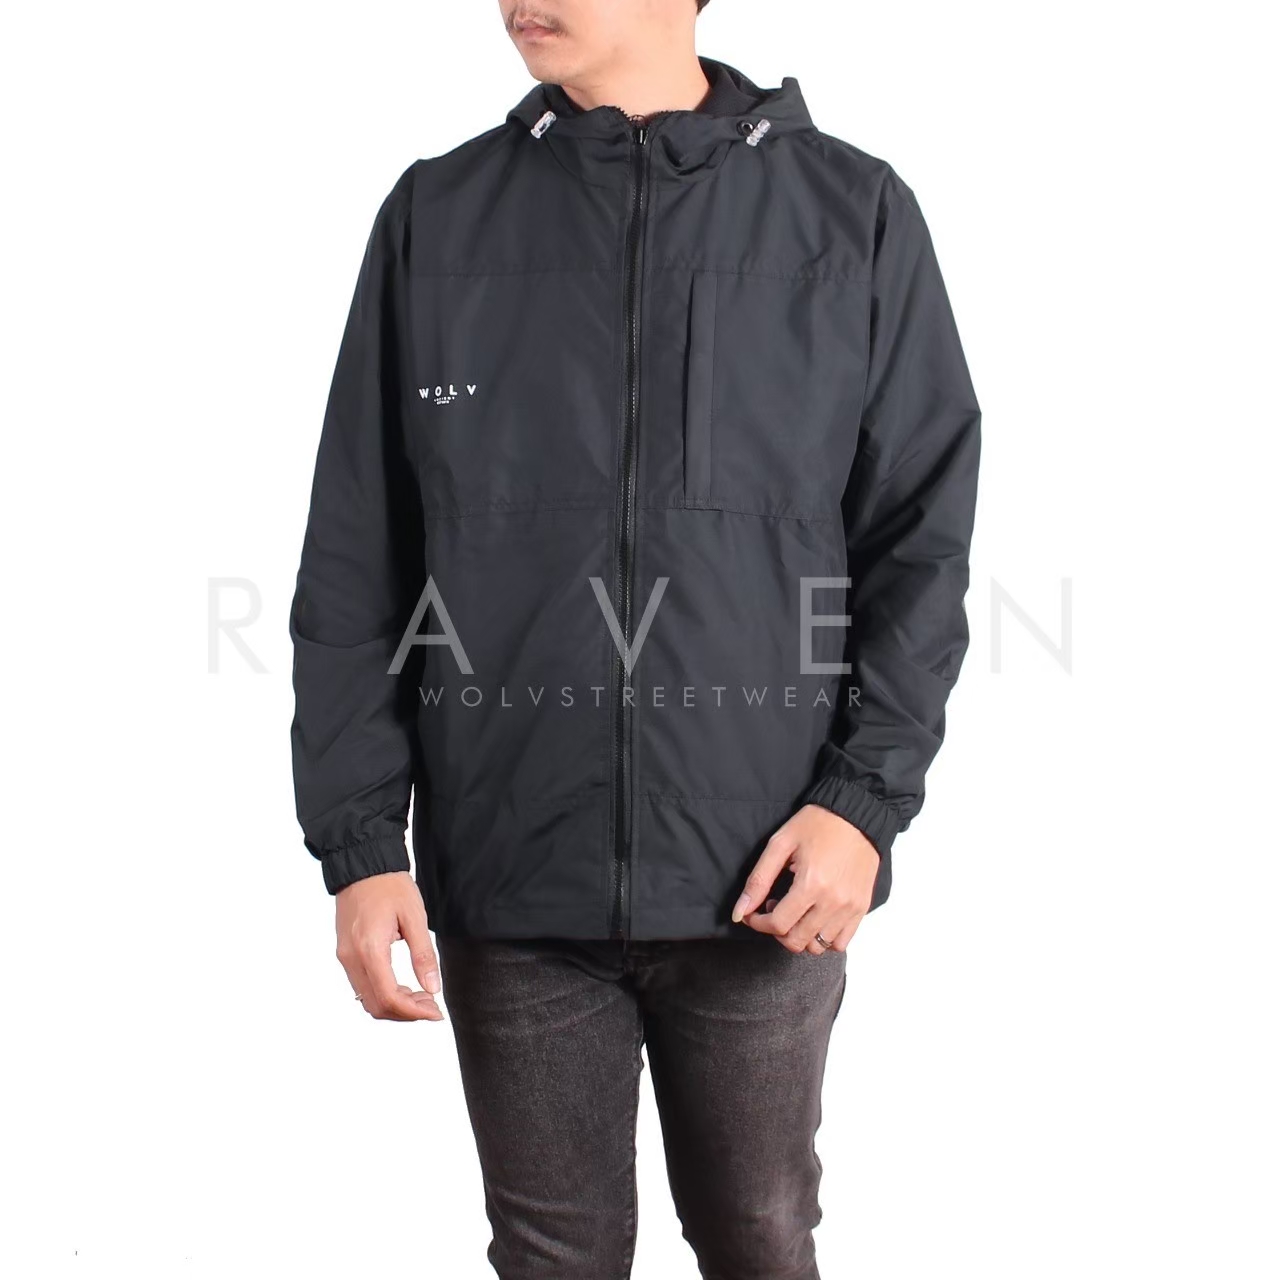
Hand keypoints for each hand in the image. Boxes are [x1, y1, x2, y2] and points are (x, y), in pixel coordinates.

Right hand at [336, 871, 443, 1020]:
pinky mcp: (345, 953)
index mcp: (370, 949)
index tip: (436, 1012)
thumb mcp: (415, 917)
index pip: (389, 998)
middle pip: (375, 1006)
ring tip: (422, 997)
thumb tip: (433, 989)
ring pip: (367, 999)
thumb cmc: (390, 886)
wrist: (363, 865)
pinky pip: (362, 986)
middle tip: (432, 1006)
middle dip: (406, 1013)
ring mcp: (345, 957)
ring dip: (394, 1005)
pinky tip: (404, 987)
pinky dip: (383, 994)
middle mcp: (351, 958)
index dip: (414, 1012)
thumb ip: (423, 955)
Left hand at [731, 804, 879, 953]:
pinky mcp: (861, 909)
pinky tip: (815, 918)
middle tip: (773, 909)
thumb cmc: (818, 824)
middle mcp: (833, 902)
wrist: (856, 815)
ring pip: (818, 947)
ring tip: (796, 911)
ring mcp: (850, 908)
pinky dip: (824, 938)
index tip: (752, 913)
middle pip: (796, 941)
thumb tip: (740, 911)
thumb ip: (758, 880)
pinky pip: (841, 943)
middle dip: (776, 931)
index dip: (758, 923)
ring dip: (799, 935)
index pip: (778, 924)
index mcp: (811, 884)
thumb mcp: (780, 844)